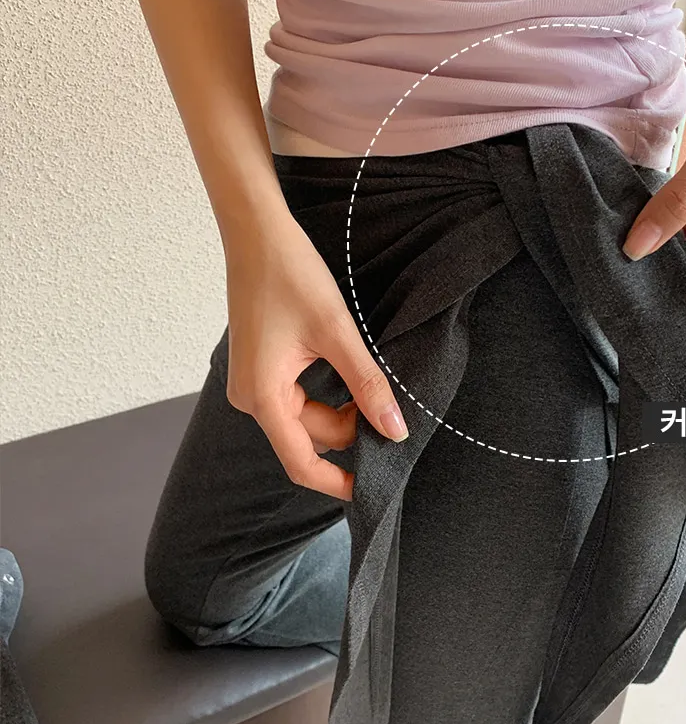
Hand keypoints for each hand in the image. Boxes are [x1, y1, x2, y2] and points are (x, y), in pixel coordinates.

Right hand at [223, 215, 408, 500]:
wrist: (256, 233)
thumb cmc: (290, 275)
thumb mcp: (338, 333)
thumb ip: (367, 385)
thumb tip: (395, 430)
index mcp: (263, 398)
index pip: (302, 464)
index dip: (339, 483)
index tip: (373, 490)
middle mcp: (252, 398)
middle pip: (311, 439)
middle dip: (351, 431)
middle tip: (392, 411)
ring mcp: (255, 384)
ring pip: (308, 419)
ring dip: (342, 410)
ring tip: (374, 388)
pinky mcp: (262, 370)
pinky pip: (299, 399)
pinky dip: (329, 395)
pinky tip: (353, 376)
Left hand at [623, 28, 685, 325]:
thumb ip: (677, 201)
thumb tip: (635, 247)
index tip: (667, 345)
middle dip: (664, 298)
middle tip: (620, 317)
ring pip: (675, 256)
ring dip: (647, 264)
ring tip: (606, 283)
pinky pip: (663, 226)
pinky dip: (643, 233)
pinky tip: (610, 242)